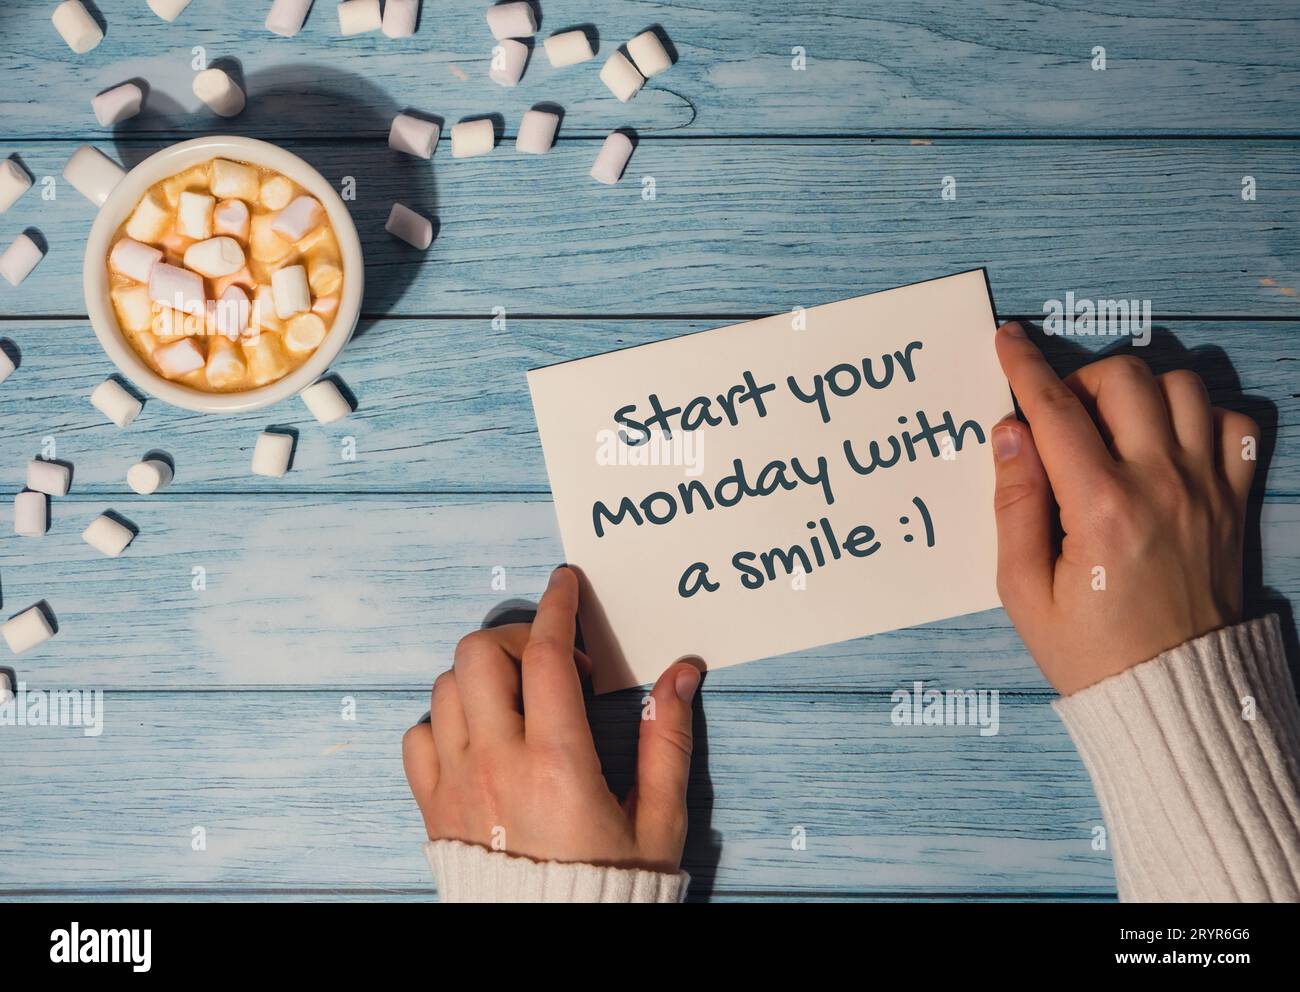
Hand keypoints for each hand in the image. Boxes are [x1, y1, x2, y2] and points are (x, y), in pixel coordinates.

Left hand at [402, 565, 700, 872]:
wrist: (553, 947)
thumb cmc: (610, 886)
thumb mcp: (659, 819)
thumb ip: (666, 739)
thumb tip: (681, 672)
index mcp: (558, 762)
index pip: (545, 654)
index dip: (557, 606)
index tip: (565, 583)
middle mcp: (497, 764)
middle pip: (479, 655)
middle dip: (517, 638)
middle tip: (552, 661)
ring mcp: (456, 785)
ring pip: (445, 687)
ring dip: (483, 675)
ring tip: (520, 698)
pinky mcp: (431, 807)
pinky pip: (418, 735)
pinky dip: (444, 719)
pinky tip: (480, 735)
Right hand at [990, 322, 1257, 695]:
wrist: (1171, 695)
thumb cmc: (1088, 649)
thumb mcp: (1023, 589)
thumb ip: (1013, 504)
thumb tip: (1009, 433)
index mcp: (1101, 507)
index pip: (1055, 410)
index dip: (1025, 367)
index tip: (1008, 339)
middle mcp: (1161, 484)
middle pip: (1126, 378)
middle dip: (1082, 377)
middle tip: (1059, 413)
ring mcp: (1207, 489)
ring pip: (1185, 388)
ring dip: (1141, 389)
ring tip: (1111, 423)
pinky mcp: (1234, 502)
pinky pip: (1238, 425)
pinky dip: (1204, 415)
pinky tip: (1168, 441)